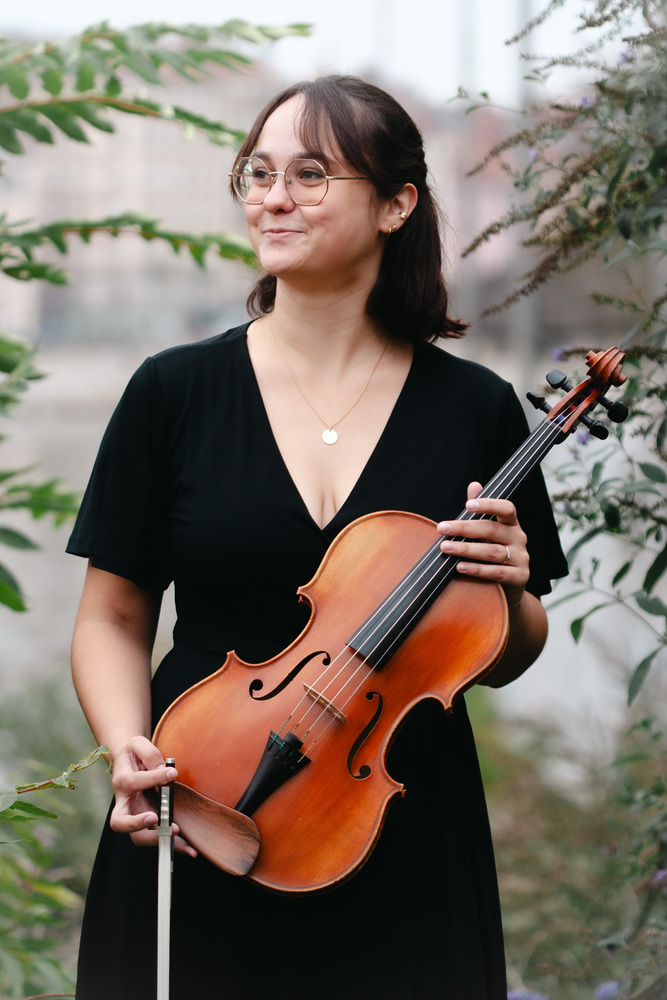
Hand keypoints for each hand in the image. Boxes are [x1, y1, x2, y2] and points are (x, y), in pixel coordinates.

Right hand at [109, 735, 196, 856]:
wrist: (130, 763)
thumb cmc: (134, 754)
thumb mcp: (138, 744)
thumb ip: (149, 753)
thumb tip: (163, 768)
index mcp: (121, 781)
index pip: (133, 783)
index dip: (152, 778)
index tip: (172, 773)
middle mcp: (124, 803)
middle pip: (120, 822)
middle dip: (136, 824)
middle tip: (155, 818)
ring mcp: (135, 816)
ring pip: (138, 837)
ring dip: (157, 839)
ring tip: (177, 835)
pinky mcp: (148, 822)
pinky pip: (156, 837)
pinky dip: (172, 845)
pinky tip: (189, 848)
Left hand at [437, 481, 529, 609]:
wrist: (510, 589)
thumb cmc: (494, 554)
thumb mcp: (488, 533)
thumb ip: (481, 512)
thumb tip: (474, 484)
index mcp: (512, 525)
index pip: (507, 508)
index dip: (489, 504)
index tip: (468, 504)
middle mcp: (519, 539)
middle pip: (491, 530)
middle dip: (464, 528)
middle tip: (442, 528)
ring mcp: (521, 558)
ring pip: (491, 552)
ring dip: (466, 549)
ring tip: (445, 548)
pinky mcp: (520, 577)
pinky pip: (496, 572)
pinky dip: (476, 569)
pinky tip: (459, 567)